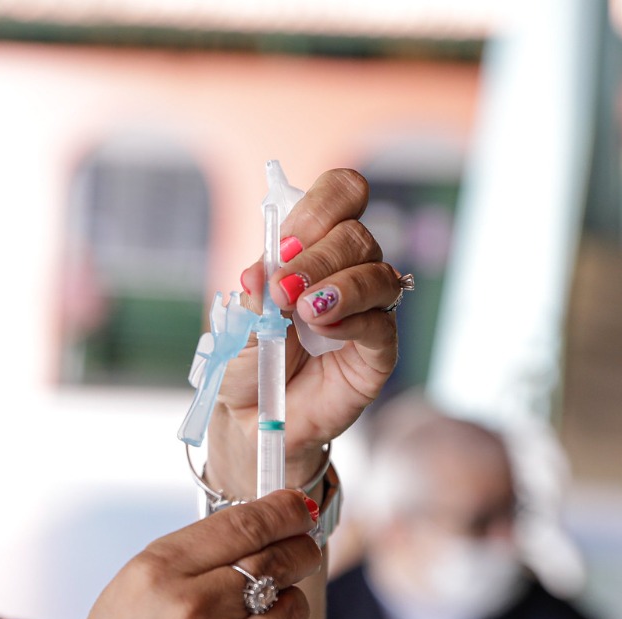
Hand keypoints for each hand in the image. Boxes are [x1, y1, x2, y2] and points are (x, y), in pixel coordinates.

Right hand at [25, 490, 320, 618]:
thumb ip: (187, 565)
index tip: (301, 507)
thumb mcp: (125, 596)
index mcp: (156, 573)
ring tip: (262, 616)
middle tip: (304, 548)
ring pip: (290, 612)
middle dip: (300, 550)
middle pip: (278, 560)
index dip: (285, 510)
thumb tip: (255, 536)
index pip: (245, 524)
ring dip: (286, 607)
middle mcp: (192, 609)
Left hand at [211, 169, 400, 486]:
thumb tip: (262, 274)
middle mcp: (347, 271)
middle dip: (318, 257)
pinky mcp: (378, 351)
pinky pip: (382, 323)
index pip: (341, 195)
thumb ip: (254, 300)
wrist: (253, 419)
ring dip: (340, 286)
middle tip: (283, 290)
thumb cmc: (249, 364)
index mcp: (312, 248)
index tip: (287, 242)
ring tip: (305, 311)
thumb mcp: (239, 327)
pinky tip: (325, 330)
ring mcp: (368, 310)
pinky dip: (354, 321)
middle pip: (356, 234)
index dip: (321, 206)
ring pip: (378, 274)